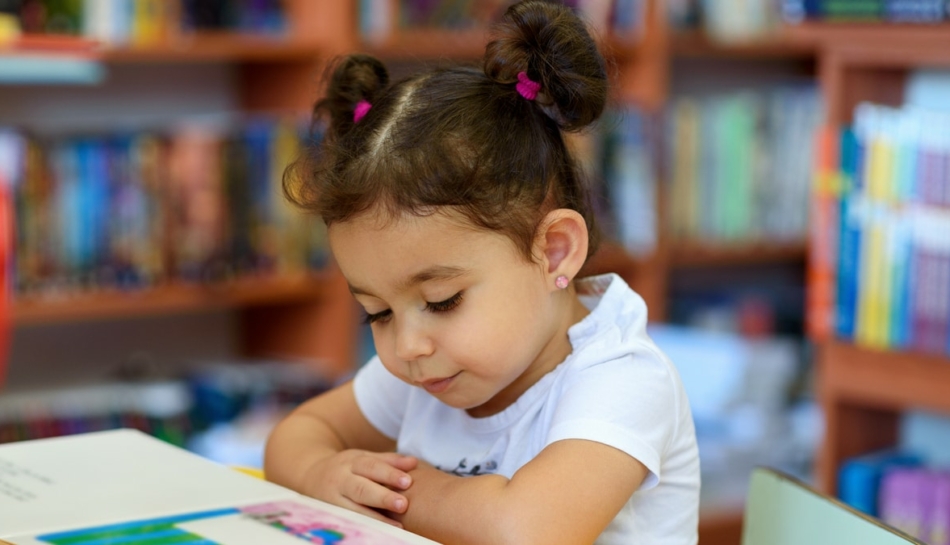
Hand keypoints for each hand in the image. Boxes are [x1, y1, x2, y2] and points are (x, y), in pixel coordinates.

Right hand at [303, 450, 417, 526]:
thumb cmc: (346, 468)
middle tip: (403, 504)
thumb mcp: (363, 458)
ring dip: (375, 519)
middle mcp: (340, 480)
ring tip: (396, 527)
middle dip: (382, 497)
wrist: (309, 476)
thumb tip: (414, 463)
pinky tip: (379, 535)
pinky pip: (347, 523)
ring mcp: (332, 500)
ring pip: (352, 510)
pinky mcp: (329, 515)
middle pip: (361, 489)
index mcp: (351, 462)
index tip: (408, 481)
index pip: (371, 466)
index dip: (389, 474)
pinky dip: (362, 529)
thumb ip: (388, 461)